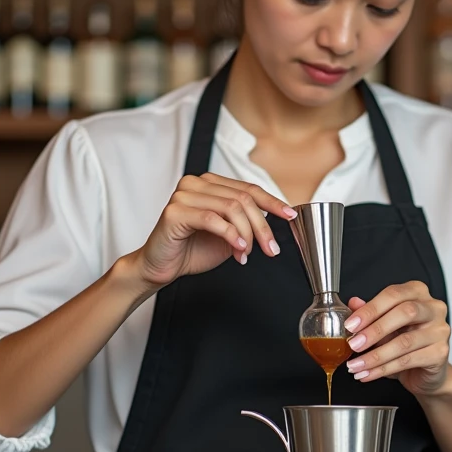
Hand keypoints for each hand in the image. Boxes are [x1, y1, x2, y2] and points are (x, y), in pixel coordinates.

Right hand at [131, 173, 295, 289]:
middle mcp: (196, 184)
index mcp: (210, 184)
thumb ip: (247, 223)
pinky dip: (230, 235)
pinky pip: (212, 219)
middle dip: (262, 227)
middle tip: (270, 249)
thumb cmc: (192, 250)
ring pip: (231, 208)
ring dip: (246, 235)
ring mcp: (184, 195)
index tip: (290, 215)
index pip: (248, 188)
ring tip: (245, 254)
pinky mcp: (175, 211)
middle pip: (243, 199)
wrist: (161, 267)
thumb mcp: (229, 235)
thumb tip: (276, 218)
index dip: (272, 202)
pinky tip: (237, 248)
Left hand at [342, 281, 451, 397]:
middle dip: (375, 330)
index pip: (393, 294)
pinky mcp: (440, 353)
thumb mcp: (385, 326)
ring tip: (356, 365)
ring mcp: (440, 330)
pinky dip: (383, 369)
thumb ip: (370, 313)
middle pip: (405, 313)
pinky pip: (408, 360)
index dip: (370, 309)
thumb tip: (353, 304)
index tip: (351, 325)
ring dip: (375, 355)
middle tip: (354, 344)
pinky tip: (369, 373)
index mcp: (418, 293)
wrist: (426, 372)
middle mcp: (433, 308)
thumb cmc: (406, 343)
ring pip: (404, 341)